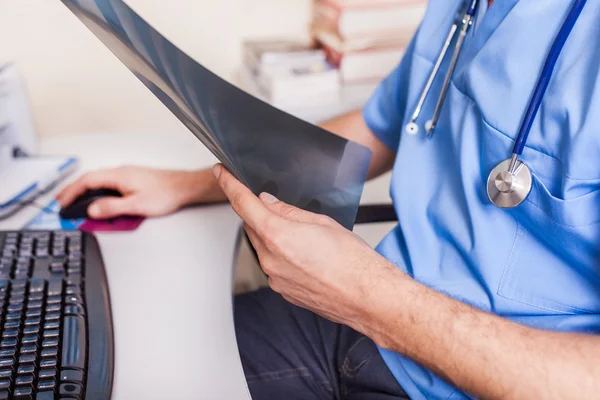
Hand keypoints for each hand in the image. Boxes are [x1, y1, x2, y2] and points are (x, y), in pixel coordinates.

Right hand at [56, 166, 224, 218]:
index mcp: (118, 175)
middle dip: (74, 191)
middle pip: (90, 180)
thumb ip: (112, 207)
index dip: (71, 192)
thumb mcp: (136, 205)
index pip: (86, 181)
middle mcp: (121, 172)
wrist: (184, 187)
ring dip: (86, 192)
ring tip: (77, 203)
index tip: (62, 202)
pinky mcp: (133, 180)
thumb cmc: (165, 193)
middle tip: (63, 202)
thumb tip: (92, 210)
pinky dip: (99, 192)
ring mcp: (127, 175)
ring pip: (100, 182)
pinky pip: (109, 184)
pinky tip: (99, 199)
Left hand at [213, 164, 401, 332]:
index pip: (243, 204)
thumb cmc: (353, 262)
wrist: (368, 298)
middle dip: (261, 213)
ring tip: (306, 238)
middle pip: (253, 226)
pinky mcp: (283, 292)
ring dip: (274, 236)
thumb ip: (289, 212)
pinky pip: (274, 266)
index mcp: (278, 236)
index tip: (221, 173)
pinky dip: (283, 256)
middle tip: (282, 208)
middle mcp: (271, 260)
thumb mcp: (322, 222)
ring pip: (264, 248)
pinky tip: (307, 256)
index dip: (229, 184)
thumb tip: (270, 204)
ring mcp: (275, 279)